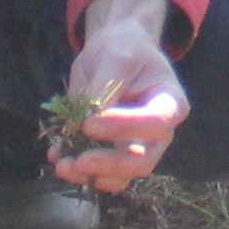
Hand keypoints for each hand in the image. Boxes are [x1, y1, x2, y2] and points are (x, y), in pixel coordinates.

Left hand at [54, 0, 188, 190]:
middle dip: (109, 164)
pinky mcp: (114, 156)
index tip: (89, 123)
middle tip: (78, 160)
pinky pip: (100, 174)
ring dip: (89, 175)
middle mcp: (159, 134)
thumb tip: (89, 120)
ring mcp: (137, 149)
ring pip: (120, 177)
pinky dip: (77, 171)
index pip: (155, 123)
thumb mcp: (116, 58)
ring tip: (61, 164)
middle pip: (142, 161)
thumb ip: (106, 88)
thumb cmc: (123, 51)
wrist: (114, 54)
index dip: (124, 128)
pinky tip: (58, 156)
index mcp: (170, 104)